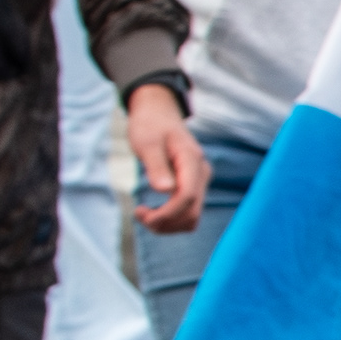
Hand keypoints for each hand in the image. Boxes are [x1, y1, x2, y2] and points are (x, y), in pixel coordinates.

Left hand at [125, 82, 203, 232]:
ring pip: (192, 218)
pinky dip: (171, 220)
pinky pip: (188, 212)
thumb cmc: (150, 125)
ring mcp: (200, 182)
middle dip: (165, 222)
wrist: (159, 114)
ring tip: (144, 215)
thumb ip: (157, 166)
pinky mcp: (193, 187)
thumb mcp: (147, 142)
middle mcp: (201, 175)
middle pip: (192, 213)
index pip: (187, 197)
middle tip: (139, 214)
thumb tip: (165, 191)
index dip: (165, 213)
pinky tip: (154, 212)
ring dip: (168, 225)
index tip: (139, 212)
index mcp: (192, 162)